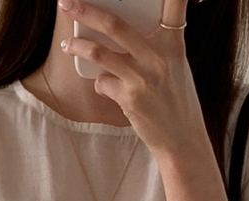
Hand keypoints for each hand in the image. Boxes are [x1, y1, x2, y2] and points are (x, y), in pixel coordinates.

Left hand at [57, 0, 208, 158]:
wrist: (181, 140)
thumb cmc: (176, 102)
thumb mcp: (175, 67)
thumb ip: (153, 48)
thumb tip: (116, 33)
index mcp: (173, 44)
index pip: (175, 4)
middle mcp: (158, 57)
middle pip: (114, 24)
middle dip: (85, 10)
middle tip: (67, 3)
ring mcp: (142, 78)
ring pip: (99, 53)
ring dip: (78, 46)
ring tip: (67, 45)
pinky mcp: (129, 99)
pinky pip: (102, 83)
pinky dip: (100, 84)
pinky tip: (107, 88)